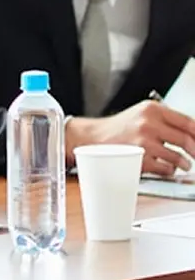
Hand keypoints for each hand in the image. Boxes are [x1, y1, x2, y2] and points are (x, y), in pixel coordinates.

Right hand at [66, 100, 194, 175]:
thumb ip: (165, 120)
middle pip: (185, 140)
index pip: (187, 121)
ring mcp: (144, 142)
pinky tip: (167, 167)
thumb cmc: (120, 128)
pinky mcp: (140, 159)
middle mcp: (148, 123)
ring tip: (184, 164)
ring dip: (185, 163)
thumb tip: (192, 134)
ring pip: (178, 157)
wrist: (95, 137)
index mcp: (152, 109)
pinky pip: (166, 168)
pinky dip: (170, 170)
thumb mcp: (142, 114)